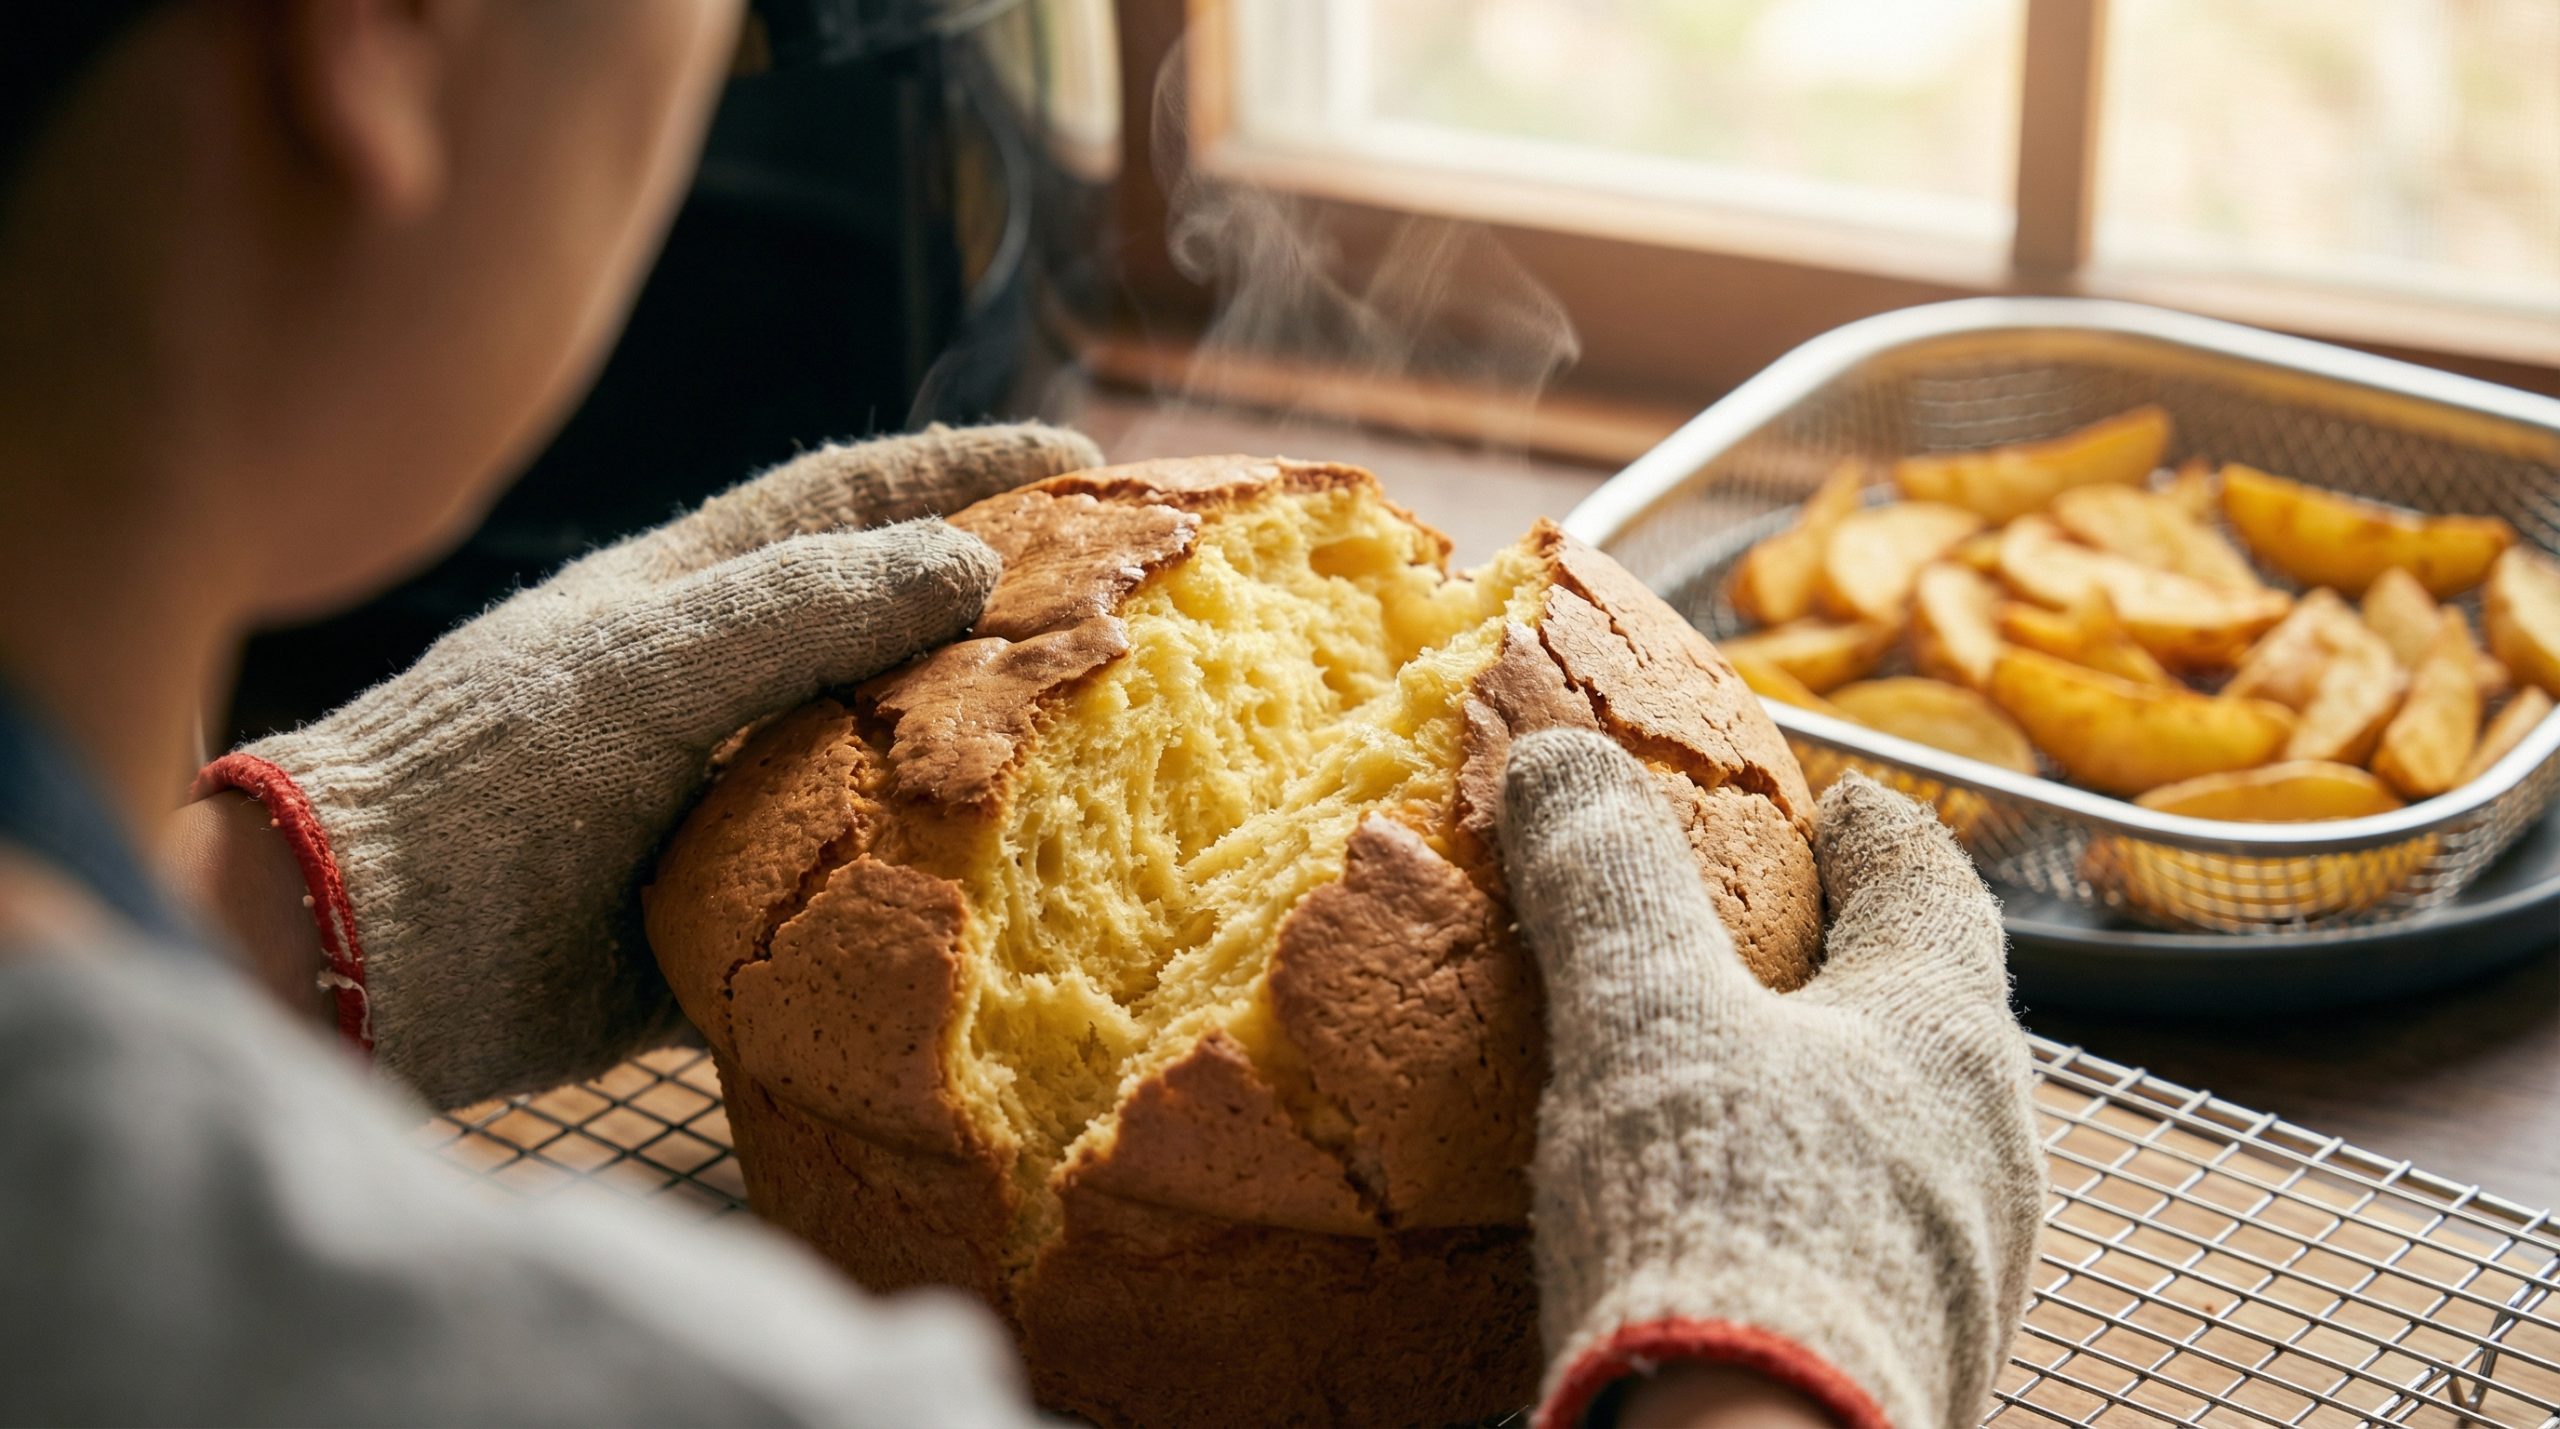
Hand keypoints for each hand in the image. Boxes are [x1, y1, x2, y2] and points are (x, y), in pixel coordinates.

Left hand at [191, 422, 1100, 1105]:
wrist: (361, 947)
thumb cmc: (488, 774)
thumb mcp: (647, 665)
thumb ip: (803, 609)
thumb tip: (968, 563)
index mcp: (692, 598)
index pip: (850, 502)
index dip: (965, 470)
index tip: (1083, 459)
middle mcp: (721, 692)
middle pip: (889, 637)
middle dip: (1005, 619)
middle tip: (1134, 618)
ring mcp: (723, 805)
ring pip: (881, 770)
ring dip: (981, 768)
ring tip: (1112, 765)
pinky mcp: (720, 922)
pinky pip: (845, 902)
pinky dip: (920, 904)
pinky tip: (1014, 909)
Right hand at [1498, 730, 2044, 1428]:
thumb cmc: (1721, 1219)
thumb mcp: (1642, 1017)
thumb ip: (1605, 880)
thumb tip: (1562, 759)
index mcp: (1946, 1032)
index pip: (1933, 886)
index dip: (1877, 834)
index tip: (1837, 808)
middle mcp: (1992, 1146)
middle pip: (1934, 1018)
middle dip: (1855, 972)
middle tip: (1773, 943)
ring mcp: (1970, 1267)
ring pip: (1915, 1140)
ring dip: (1839, 1096)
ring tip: (1741, 1090)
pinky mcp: (1925, 1359)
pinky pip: (1878, 1244)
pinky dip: (1817, 1203)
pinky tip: (1740, 1232)